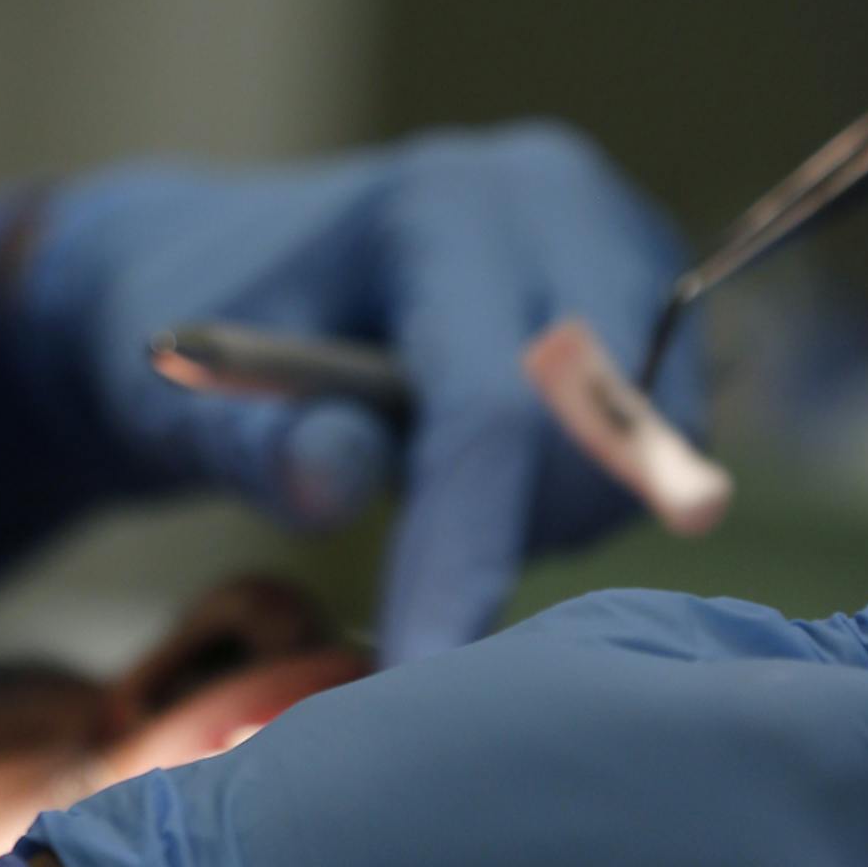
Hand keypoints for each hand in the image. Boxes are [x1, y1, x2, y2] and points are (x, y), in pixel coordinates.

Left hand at [16, 131, 696, 661]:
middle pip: (593, 429)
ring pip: (645, 445)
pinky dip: (591, 483)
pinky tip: (501, 458)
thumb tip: (335, 481)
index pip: (485, 404)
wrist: (258, 253)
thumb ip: (257, 441)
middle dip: (508, 525)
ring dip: (549, 508)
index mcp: (437, 205)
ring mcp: (621, 231)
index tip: (424, 668)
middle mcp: (553, 198)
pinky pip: (672, 436)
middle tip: (412, 555)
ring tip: (443, 482)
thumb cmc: (217, 324)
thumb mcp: (195, 386)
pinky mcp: (658, 281)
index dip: (460, 549)